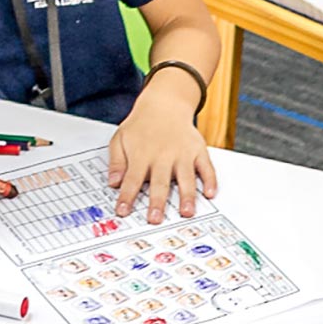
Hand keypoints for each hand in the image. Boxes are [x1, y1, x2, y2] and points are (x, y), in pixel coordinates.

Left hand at [106, 81, 216, 216]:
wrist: (165, 104)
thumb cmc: (141, 126)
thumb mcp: (120, 139)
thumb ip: (116, 162)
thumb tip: (113, 183)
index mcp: (142, 154)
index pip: (132, 179)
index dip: (127, 196)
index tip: (122, 211)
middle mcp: (163, 155)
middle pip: (160, 182)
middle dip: (157, 202)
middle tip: (155, 219)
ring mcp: (183, 153)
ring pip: (185, 177)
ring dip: (187, 196)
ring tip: (187, 212)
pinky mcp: (198, 151)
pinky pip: (206, 167)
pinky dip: (209, 180)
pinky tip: (209, 193)